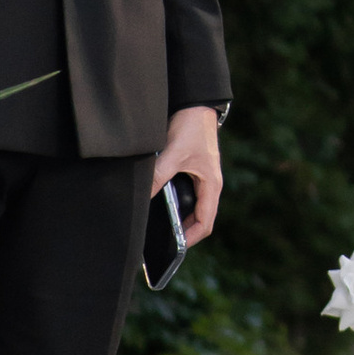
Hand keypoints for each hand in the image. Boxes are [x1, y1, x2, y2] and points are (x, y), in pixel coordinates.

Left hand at [152, 104, 221, 247]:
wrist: (195, 105)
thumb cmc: (191, 128)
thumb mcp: (173, 153)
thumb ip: (158, 175)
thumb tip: (142, 198)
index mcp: (211, 185)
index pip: (206, 222)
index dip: (191, 239)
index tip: (174, 249)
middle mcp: (208, 185)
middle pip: (199, 219)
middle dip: (182, 234)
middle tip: (161, 245)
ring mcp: (201, 179)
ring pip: (192, 209)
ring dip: (178, 220)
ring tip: (158, 230)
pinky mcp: (192, 172)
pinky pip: (185, 197)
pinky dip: (174, 206)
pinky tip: (156, 206)